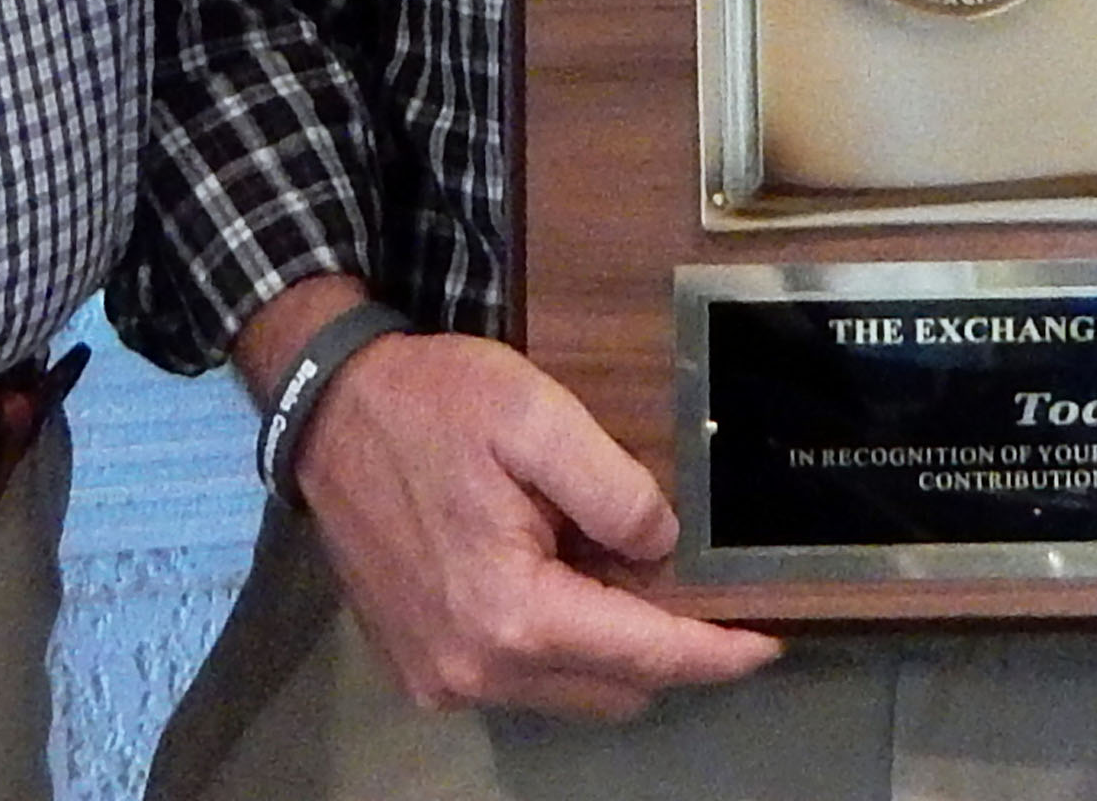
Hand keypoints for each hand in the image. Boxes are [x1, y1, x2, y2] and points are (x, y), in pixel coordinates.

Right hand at [286, 319, 782, 719]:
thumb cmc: (432, 404)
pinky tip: (552, 575)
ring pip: (570, 692)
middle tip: (682, 575)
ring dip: (607, 645)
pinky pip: (521, 681)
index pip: (645, 655)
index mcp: (512, 614)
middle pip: (615, 688)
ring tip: (607, 562)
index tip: (768, 640)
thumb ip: (613, 488)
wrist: (328, 412)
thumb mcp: (534, 415)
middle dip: (662, 644)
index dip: (715, 653)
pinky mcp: (420, 671)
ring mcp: (442, 680)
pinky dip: (555, 645)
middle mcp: (476, 670)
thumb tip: (666, 547)